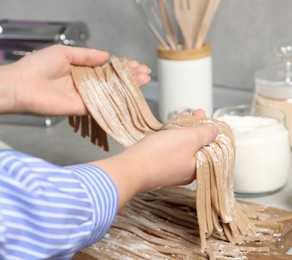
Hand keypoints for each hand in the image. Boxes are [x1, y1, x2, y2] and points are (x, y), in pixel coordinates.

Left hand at [0, 45, 150, 115]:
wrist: (21, 86)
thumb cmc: (38, 66)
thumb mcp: (65, 52)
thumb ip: (87, 55)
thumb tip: (107, 55)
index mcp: (82, 71)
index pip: (107, 69)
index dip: (122, 67)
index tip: (136, 64)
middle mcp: (86, 85)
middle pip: (113, 82)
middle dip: (130, 77)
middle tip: (145, 73)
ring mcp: (86, 97)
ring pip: (112, 93)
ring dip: (128, 87)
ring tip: (144, 80)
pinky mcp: (83, 108)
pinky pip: (103, 106)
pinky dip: (117, 101)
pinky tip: (130, 95)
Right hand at [90, 109, 217, 208]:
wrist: (131, 167)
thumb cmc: (161, 155)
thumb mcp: (190, 139)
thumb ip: (206, 133)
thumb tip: (216, 130)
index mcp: (199, 168)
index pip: (212, 149)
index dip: (211, 132)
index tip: (208, 119)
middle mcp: (187, 172)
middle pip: (197, 147)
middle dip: (197, 128)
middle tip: (196, 113)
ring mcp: (172, 169)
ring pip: (183, 147)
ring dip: (184, 130)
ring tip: (184, 116)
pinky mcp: (158, 165)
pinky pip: (170, 149)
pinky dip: (172, 137)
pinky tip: (170, 127)